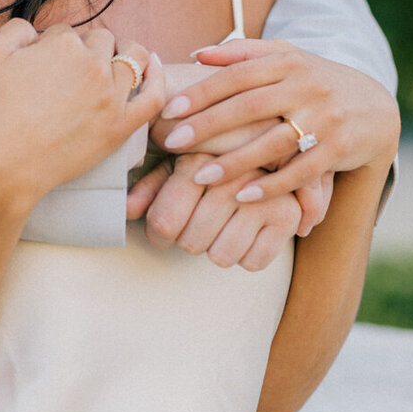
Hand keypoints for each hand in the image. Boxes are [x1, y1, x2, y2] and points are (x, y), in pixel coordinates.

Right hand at [0, 21, 164, 210]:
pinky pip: (154, 96)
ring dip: (125, 53)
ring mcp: (111, 96)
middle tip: (74, 68)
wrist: (5, 163)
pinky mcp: (122, 125)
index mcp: (64, 44)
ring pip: (133, 59)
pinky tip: (154, 67)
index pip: (67, 32)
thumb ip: (16, 29)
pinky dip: (158, 78)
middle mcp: (93, 65)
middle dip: (88, 47)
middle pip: (101, 41)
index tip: (46, 62)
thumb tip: (35, 30)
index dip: (54, 45)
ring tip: (117, 60)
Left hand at [126, 151, 302, 270]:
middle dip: (189, 240)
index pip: (164, 224)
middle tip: (199, 222)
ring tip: (223, 224)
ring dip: (217, 249)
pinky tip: (246, 230)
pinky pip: (253, 262)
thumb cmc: (209, 162)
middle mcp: (233, 175)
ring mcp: (263, 196)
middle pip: (191, 244)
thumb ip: (149, 188)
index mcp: (198, 159)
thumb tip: (125, 210)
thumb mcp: (175, 165)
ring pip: (221, 257)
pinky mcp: (287, 216)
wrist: (267, 148)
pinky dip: (247, 255)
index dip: (158, 235)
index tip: (165, 230)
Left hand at [153, 39, 398, 206]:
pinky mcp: (339, 149)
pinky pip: (301, 171)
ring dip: (235, 162)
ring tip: (199, 176)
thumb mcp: (286, 58)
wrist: (374, 106)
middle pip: (250, 106)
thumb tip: (196, 54)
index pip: (238, 75)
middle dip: (208, 125)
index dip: (202, 92)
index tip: (169, 109)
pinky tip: (243, 196)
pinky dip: (272, 186)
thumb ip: (243, 53)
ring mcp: (325, 118)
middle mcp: (307, 87)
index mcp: (288, 61)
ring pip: (274, 142)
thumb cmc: (316, 81)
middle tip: (173, 142)